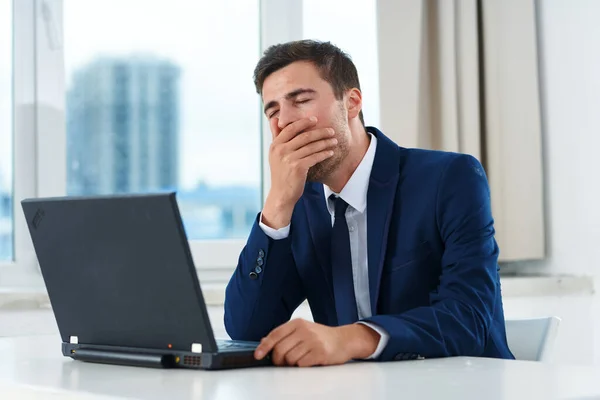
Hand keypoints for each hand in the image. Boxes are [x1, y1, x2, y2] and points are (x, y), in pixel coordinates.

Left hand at [254, 319, 379, 366]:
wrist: (344, 340)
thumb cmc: (321, 336)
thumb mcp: (302, 330)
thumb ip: (284, 335)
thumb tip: (264, 342)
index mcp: (297, 323)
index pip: (275, 334)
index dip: (264, 346)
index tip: (257, 355)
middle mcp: (304, 330)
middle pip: (280, 349)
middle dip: (278, 360)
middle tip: (282, 363)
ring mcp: (313, 341)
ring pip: (290, 359)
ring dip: (291, 364)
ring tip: (300, 359)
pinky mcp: (320, 353)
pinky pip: (301, 364)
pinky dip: (302, 366)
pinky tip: (308, 361)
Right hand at [262, 117, 336, 228]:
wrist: (281, 194)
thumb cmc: (281, 173)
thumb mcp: (275, 154)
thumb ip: (276, 136)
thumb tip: (274, 118)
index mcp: (275, 145)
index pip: (290, 128)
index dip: (304, 123)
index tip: (315, 120)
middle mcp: (281, 151)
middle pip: (304, 136)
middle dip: (320, 132)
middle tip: (331, 131)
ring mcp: (289, 159)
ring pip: (311, 147)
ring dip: (325, 143)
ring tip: (334, 141)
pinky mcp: (298, 168)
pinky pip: (314, 157)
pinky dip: (324, 154)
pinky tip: (330, 152)